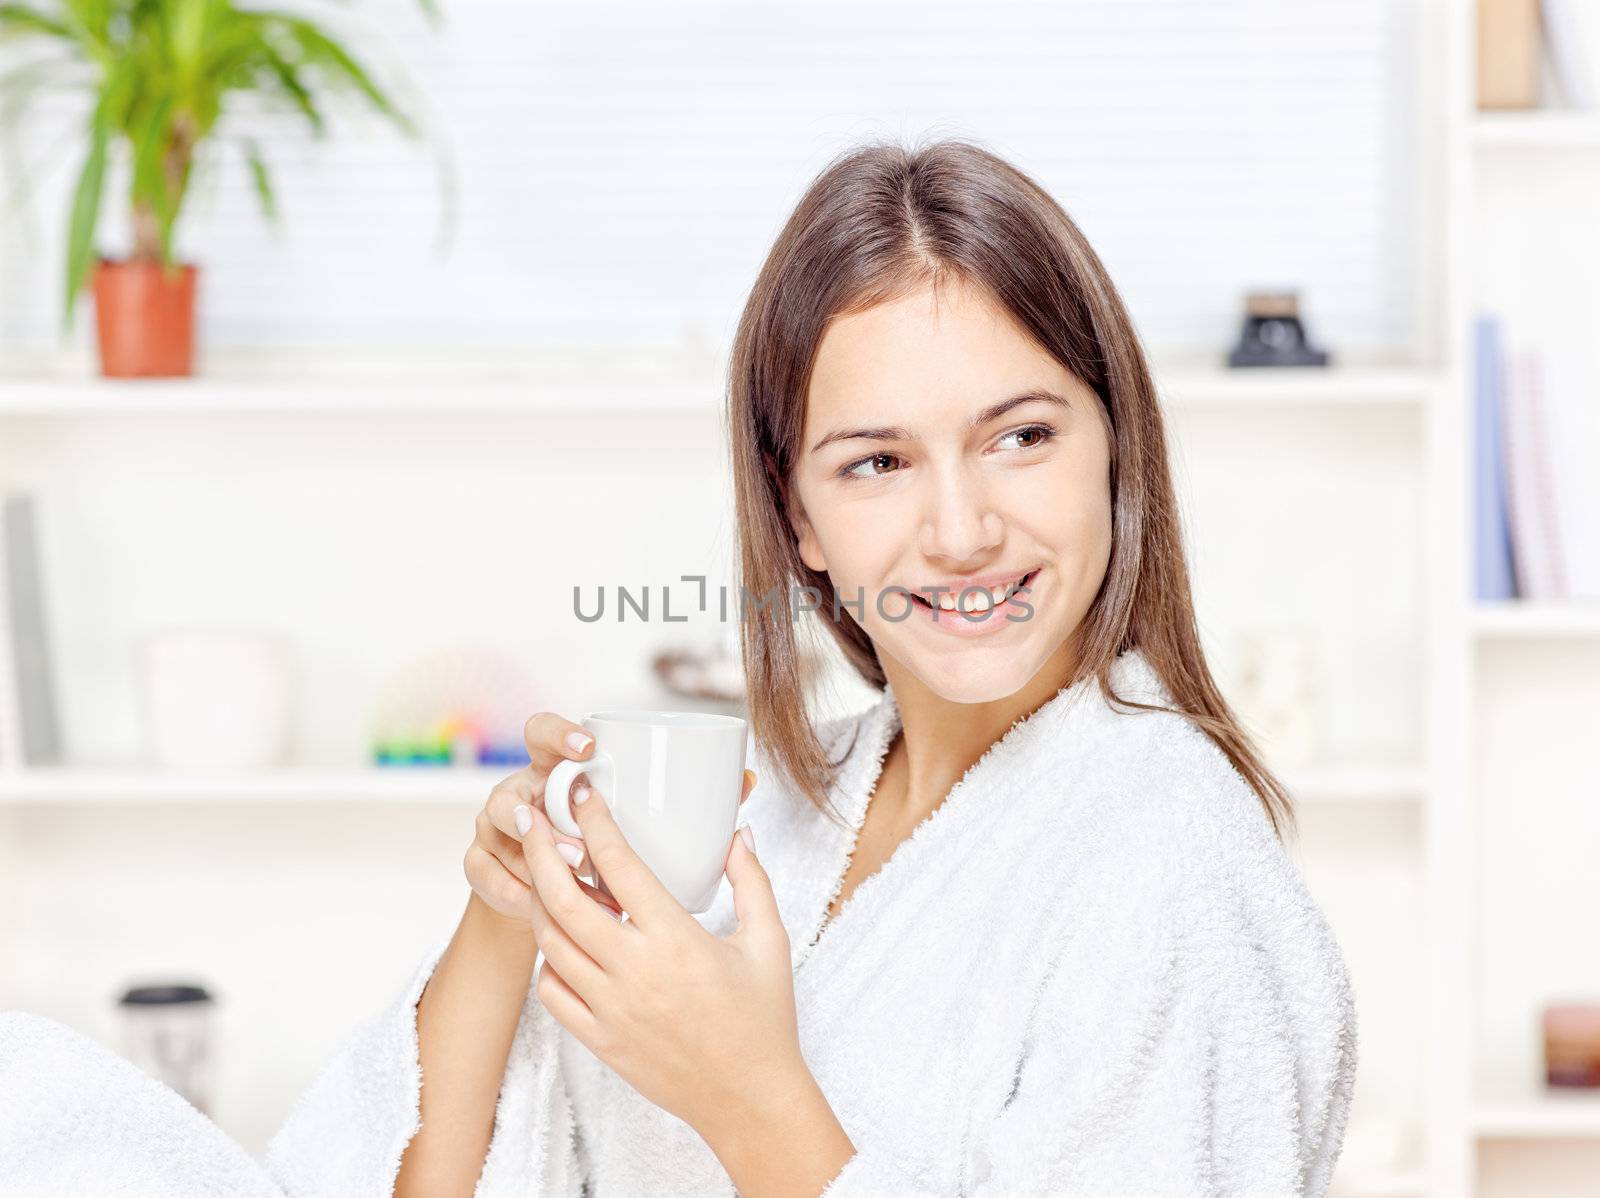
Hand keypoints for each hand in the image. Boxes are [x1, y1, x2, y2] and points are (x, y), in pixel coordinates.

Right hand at [463, 712, 624, 930]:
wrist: (544, 890)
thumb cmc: (581, 844)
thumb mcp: (599, 823)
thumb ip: (605, 814)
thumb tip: (648, 823)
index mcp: (546, 769)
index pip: (541, 732)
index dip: (558, 735)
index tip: (587, 747)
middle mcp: (513, 792)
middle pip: (505, 799)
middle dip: (541, 829)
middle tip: (578, 855)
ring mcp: (489, 826)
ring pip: (501, 841)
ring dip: (537, 867)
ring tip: (574, 887)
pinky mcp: (477, 860)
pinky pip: (489, 875)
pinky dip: (520, 892)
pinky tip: (544, 905)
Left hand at [515, 777, 809, 1146]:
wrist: (751, 1101)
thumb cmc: (764, 1020)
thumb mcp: (769, 941)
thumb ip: (751, 880)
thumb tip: (737, 833)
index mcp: (677, 940)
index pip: (620, 866)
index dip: (595, 821)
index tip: (582, 791)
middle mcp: (635, 973)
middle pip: (563, 899)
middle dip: (540, 850)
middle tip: (531, 817)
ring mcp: (611, 1009)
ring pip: (550, 942)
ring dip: (541, 900)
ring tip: (544, 872)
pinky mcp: (600, 1040)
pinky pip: (553, 992)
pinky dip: (550, 959)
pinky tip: (566, 941)